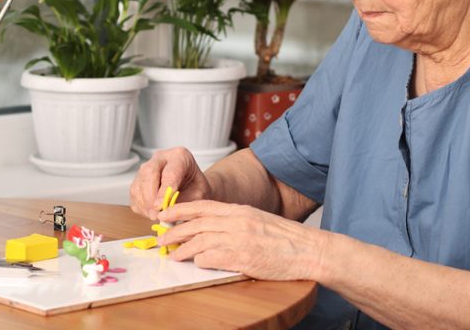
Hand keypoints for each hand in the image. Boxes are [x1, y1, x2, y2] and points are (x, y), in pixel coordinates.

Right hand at [129, 147, 212, 219]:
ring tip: (156, 216)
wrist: (192, 186)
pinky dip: (141, 206)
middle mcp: (161, 158)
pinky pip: (134, 194)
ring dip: (145, 204)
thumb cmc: (196, 188)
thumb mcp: (199, 195)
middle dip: (151, 197)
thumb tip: (166, 213)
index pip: (170, 173)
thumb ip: (184, 202)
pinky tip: (152, 212)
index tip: (160, 206)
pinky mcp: (139, 179)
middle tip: (156, 215)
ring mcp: (147, 167)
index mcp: (180, 156)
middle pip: (149, 173)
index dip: (164, 191)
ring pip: (138, 184)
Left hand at [157, 200, 326, 281]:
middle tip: (161, 239)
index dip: (180, 210)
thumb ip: (235, 220)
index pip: (202, 206)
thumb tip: (211, 226)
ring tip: (172, 256)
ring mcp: (239, 239)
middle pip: (196, 224)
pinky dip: (200, 260)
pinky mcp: (243, 258)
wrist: (308, 250)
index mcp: (240, 210)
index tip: (164, 215)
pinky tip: (196, 264)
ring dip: (182, 249)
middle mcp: (237, 221)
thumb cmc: (284, 238)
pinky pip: (212, 258)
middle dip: (174, 231)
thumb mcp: (257, 220)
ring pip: (199, 241)